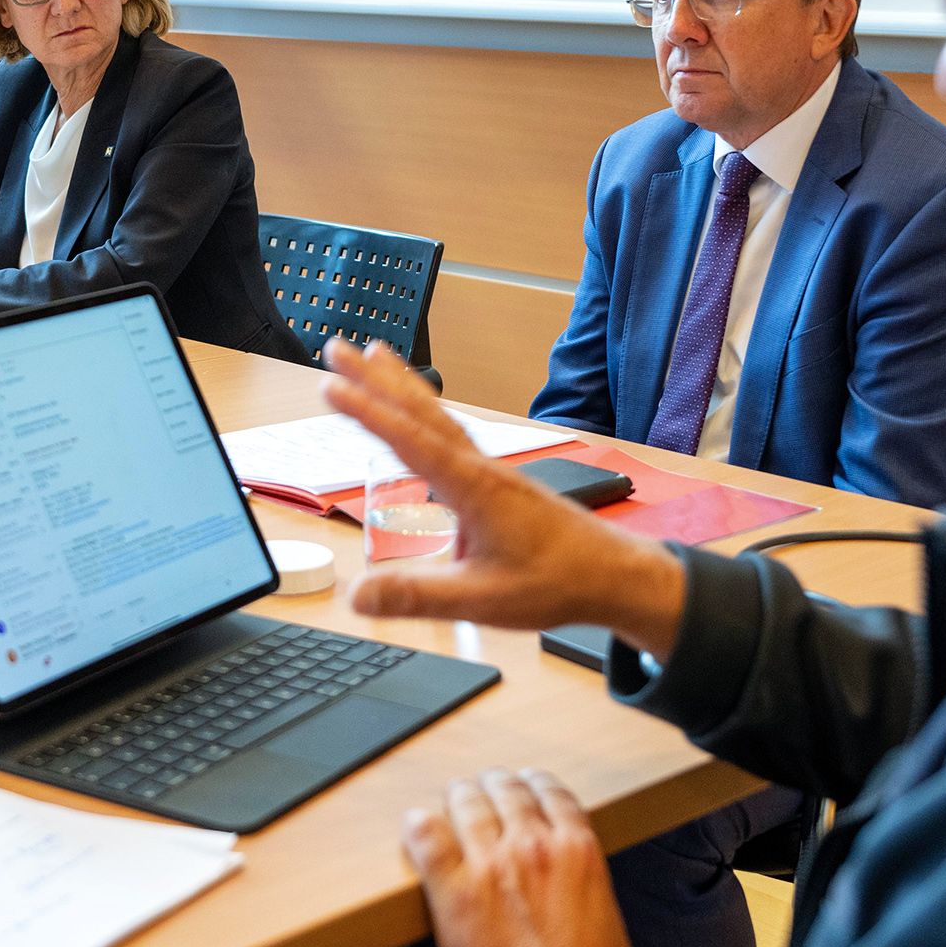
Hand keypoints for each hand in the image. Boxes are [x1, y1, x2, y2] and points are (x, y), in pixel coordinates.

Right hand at [320, 339, 685, 658]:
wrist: (614, 575)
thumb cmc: (557, 582)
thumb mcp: (481, 599)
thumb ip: (418, 595)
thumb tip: (357, 594)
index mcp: (474, 488)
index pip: (410, 441)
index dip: (367, 412)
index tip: (332, 386)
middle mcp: (481, 469)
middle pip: (420, 412)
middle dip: (376, 378)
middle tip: (339, 347)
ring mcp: (492, 471)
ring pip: (439, 416)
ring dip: (402, 386)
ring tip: (375, 356)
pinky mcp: (500, 482)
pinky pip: (454, 434)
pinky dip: (428, 413)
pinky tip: (419, 418)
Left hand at [405, 768, 640, 946]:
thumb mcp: (611, 925)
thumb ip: (589, 892)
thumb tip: (579, 894)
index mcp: (577, 851)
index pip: (551, 792)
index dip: (534, 784)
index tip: (527, 786)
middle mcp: (533, 846)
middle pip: (506, 789)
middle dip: (495, 785)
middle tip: (486, 790)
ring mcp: (490, 865)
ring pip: (467, 804)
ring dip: (460, 797)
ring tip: (454, 798)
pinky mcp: (453, 892)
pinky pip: (427, 840)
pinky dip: (420, 827)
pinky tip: (417, 825)